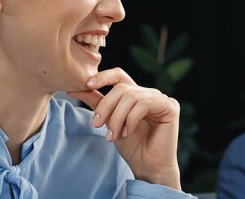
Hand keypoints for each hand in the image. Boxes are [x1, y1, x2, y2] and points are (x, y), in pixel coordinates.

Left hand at [68, 68, 181, 190]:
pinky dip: (131, 119)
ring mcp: (160, 98)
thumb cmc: (130, 146)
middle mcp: (148, 93)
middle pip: (120, 88)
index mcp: (134, 94)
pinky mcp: (170, 106)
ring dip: (117, 117)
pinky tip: (127, 132)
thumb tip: (74, 88)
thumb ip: (96, 102)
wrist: (147, 167)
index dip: (102, 77)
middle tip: (96, 124)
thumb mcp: (108, 121)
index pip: (118, 75)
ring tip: (112, 135)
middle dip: (105, 106)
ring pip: (130, 96)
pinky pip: (144, 104)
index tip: (87, 85)